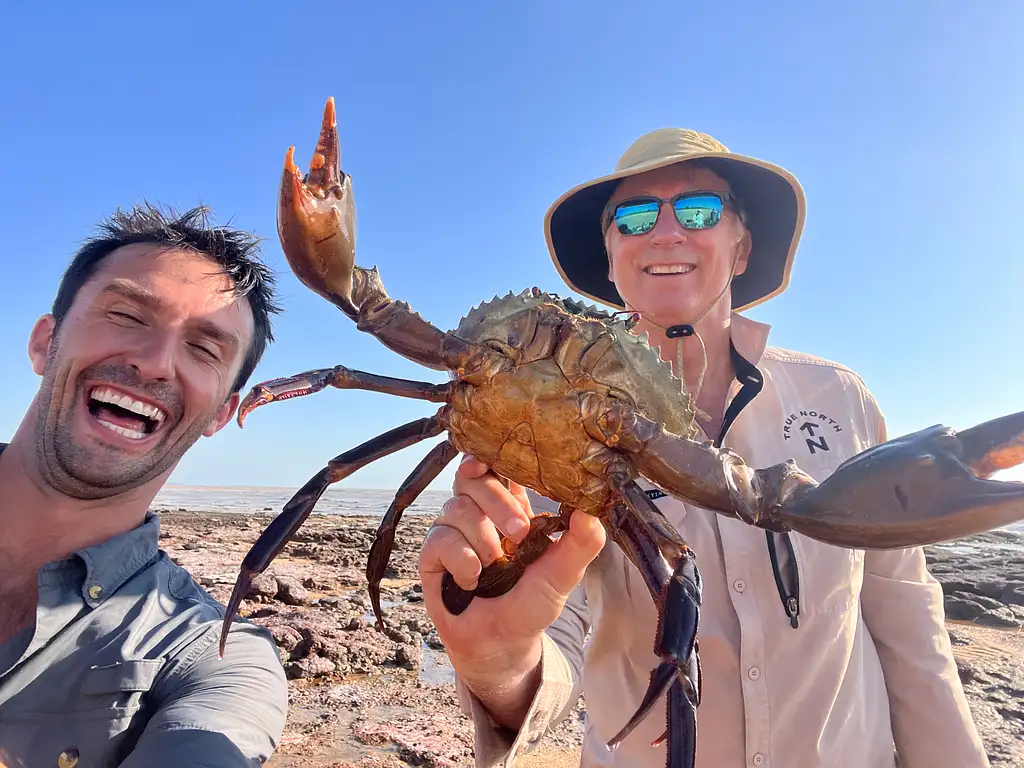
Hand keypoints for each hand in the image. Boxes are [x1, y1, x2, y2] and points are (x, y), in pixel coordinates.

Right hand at [419, 455, 605, 671]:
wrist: (502, 645)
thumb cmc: (532, 604)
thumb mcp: (564, 574)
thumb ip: (581, 542)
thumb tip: (592, 510)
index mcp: (510, 507)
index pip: (495, 466)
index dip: (490, 454)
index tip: (494, 457)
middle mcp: (478, 512)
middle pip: (473, 478)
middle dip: (497, 501)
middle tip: (519, 532)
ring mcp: (453, 532)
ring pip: (457, 508)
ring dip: (483, 539)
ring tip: (496, 567)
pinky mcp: (433, 555)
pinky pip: (440, 539)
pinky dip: (463, 559)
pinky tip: (473, 579)